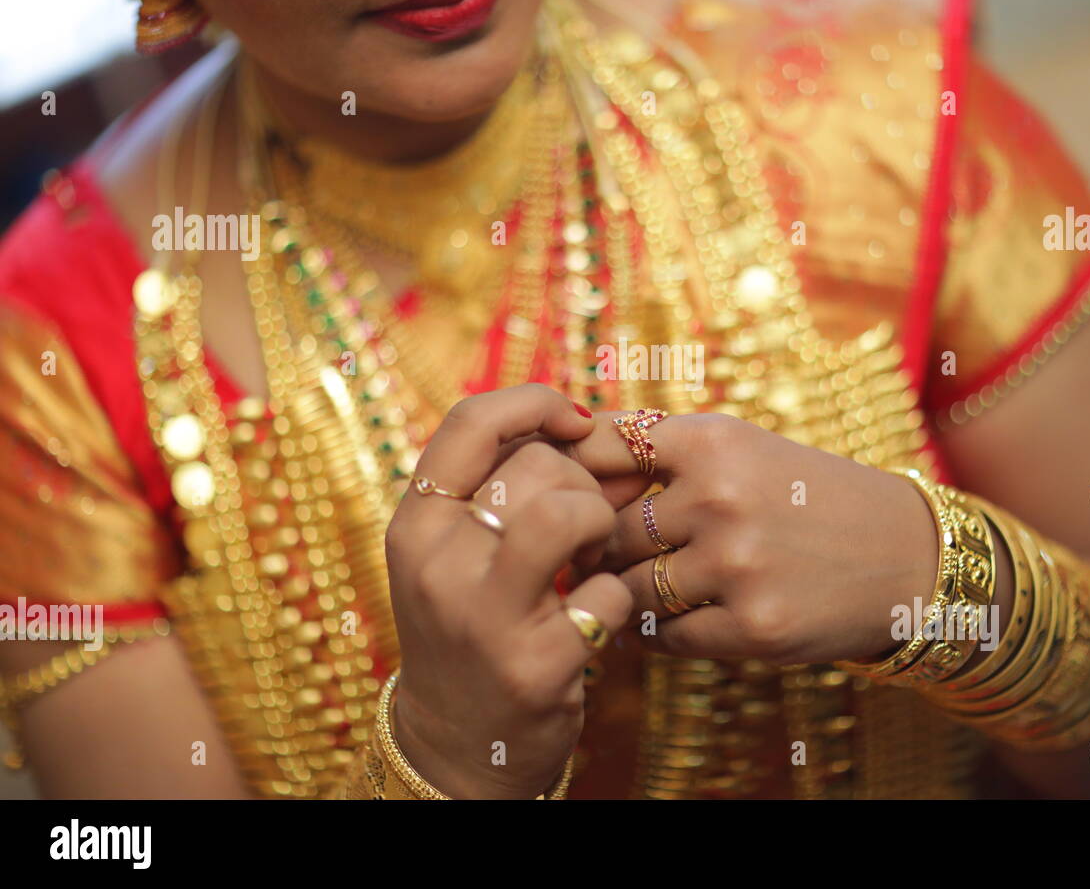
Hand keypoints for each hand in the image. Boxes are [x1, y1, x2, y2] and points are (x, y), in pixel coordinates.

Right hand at [383, 384, 632, 798]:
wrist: (458, 743)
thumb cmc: (471, 624)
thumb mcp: (454, 552)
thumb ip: (501, 486)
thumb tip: (591, 427)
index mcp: (415, 525)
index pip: (471, 422)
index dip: (536, 403)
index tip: (576, 421)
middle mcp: (437, 565)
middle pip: (538, 465)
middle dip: (583, 485)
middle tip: (582, 529)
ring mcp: (484, 617)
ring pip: (570, 513)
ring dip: (602, 529)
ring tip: (590, 559)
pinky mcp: (535, 665)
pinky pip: (608, 592)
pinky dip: (617, 600)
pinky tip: (592, 619)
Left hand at [567, 412, 938, 665]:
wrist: (902, 554)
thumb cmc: (804, 495)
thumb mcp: (740, 447)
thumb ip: (657, 453)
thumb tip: (560, 468)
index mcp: (712, 440)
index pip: (599, 448)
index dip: (577, 477)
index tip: (580, 496)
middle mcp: (720, 497)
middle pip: (605, 529)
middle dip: (600, 547)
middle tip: (607, 556)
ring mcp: (736, 565)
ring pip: (627, 589)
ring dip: (627, 593)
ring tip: (644, 587)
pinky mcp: (753, 627)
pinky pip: (662, 637)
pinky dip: (658, 632)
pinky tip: (677, 617)